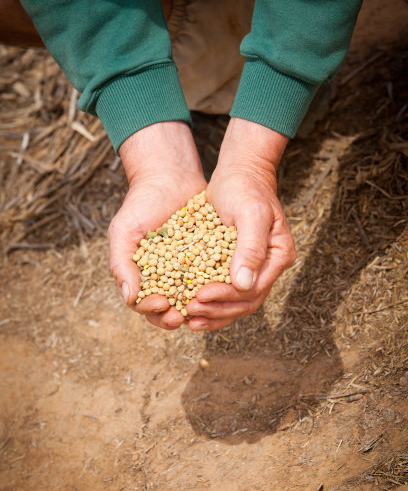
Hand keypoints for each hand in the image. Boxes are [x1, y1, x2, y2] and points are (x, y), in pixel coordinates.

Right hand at [108, 121, 206, 329]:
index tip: (161, 305)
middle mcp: (166, 278)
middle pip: (170, 309)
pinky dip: (216, 286)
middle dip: (175, 316)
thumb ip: (121, 264)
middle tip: (183, 315)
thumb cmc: (140, 205)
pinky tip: (221, 287)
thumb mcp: (124, 232)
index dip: (152, 310)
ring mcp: (189, 270)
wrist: (169, 178)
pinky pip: (214, 278)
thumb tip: (129, 297)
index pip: (145, 305)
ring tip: (203, 305)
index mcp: (143, 277)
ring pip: (193, 299)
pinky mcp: (209, 259)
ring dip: (198, 307)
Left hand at [186, 118, 295, 330]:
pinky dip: (209, 302)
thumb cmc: (246, 188)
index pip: (253, 289)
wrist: (239, 172)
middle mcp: (268, 267)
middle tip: (190, 310)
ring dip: (212, 313)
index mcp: (279, 256)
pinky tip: (188, 306)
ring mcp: (253, 268)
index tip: (199, 295)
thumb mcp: (251, 214)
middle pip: (245, 302)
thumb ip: (250, 248)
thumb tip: (244, 285)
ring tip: (188, 317)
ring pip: (235, 303)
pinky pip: (224, 291)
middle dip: (217, 310)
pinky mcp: (235, 266)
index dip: (226, 297)